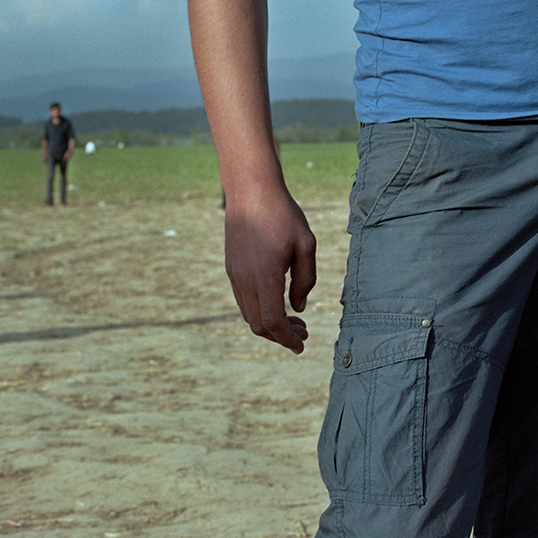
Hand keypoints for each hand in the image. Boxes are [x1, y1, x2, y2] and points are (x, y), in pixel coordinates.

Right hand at [223, 187, 317, 353]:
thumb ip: (306, 280)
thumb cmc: (283, 216)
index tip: (301, 345)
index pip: (272, 322)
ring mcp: (235, 275)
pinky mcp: (232, 268)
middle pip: (258, 325)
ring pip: (249, 314)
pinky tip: (278, 302)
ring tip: (294, 320)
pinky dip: (260, 310)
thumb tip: (299, 308)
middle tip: (304, 333)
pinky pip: (243, 300)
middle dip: (281, 335)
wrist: (251, 192)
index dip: (287, 338)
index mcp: (265, 277)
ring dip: (270, 324)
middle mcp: (245, 281)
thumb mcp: (306, 245)